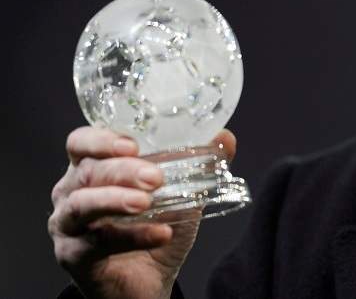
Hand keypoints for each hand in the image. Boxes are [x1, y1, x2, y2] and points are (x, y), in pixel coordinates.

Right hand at [49, 127, 236, 298]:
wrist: (150, 280)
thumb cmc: (155, 227)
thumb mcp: (183, 192)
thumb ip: (201, 164)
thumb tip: (225, 137)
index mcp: (93, 168)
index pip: (82, 142)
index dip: (101, 139)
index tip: (132, 143)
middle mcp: (72, 191)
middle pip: (87, 170)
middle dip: (122, 170)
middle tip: (154, 177)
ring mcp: (68, 224)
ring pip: (82, 204)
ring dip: (116, 199)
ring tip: (148, 202)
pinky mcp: (72, 254)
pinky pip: (97, 242)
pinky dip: (132, 236)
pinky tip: (160, 233)